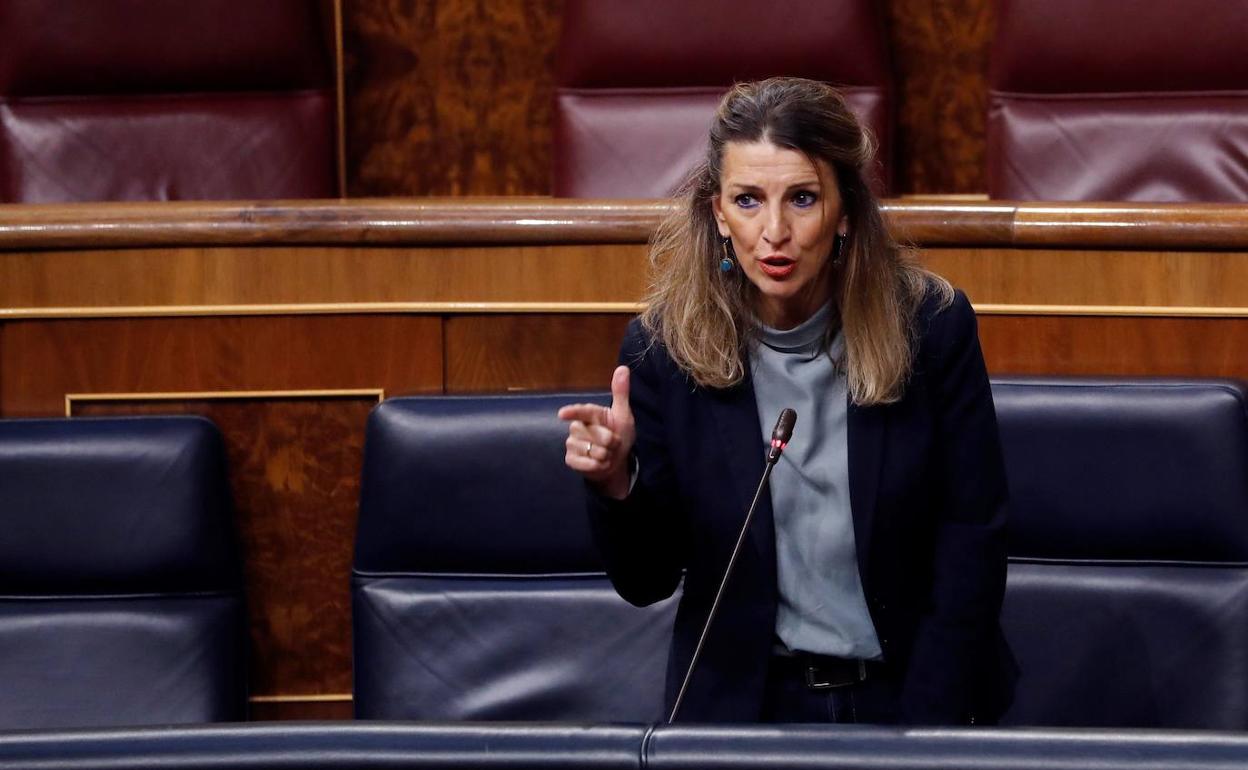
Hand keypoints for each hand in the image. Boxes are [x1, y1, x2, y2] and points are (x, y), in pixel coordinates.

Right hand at [558, 365, 635, 498]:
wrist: (617, 462)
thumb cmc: (619, 435)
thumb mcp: (623, 415)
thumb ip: (620, 393)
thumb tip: (623, 368)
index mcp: (590, 414)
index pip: (582, 411)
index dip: (572, 412)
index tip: (562, 414)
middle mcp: (577, 427)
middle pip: (592, 433)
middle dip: (609, 441)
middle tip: (614, 443)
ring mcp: (572, 444)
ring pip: (589, 450)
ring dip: (605, 455)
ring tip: (607, 454)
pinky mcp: (571, 460)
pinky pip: (582, 463)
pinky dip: (596, 466)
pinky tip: (600, 464)